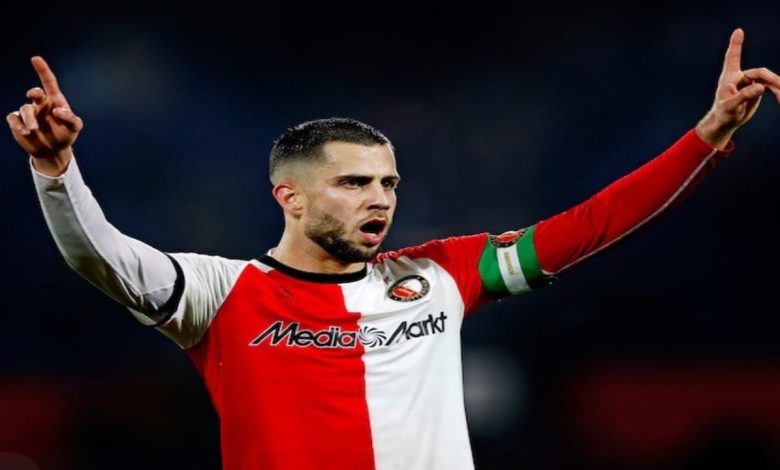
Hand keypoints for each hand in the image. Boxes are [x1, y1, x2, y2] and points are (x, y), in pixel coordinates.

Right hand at [6, 56, 83, 175]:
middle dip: (34, 93)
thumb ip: (71, 118)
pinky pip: (13, 118)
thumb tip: (57, 111)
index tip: (36, 59)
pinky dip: (17, 124)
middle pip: (35, 93)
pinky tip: (25, 132)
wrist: (53, 150)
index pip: (49, 83)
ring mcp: (29, 113)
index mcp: (54, 101)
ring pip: (24, 109)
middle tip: (33, 96)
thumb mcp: (75, 127)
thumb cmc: (66, 135)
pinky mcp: (18, 122)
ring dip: (29, 119)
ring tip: (33, 130)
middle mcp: (41, 104)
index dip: (42, 70)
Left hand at [695, 28, 779, 148]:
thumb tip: (760, 86)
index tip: (738, 30)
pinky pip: (771, 86)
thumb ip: (743, 96)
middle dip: (772, 80)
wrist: (726, 121)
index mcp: (729, 78)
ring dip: (777, 87)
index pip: (733, 57)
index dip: (736, 44)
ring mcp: (749, 82)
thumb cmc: (723, 114)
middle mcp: (740, 77)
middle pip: (760, 73)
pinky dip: (777, 91)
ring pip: (768, 79)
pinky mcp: (756, 88)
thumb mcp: (730, 107)